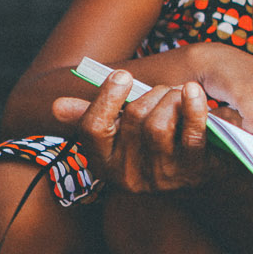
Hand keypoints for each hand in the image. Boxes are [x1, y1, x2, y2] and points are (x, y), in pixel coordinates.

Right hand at [53, 70, 221, 193]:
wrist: (196, 177)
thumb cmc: (152, 147)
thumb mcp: (121, 136)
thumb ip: (92, 118)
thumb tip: (57, 106)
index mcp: (104, 165)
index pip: (92, 129)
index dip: (106, 98)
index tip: (123, 75)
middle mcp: (128, 177)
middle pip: (133, 119)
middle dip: (151, 93)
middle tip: (165, 88)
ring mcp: (161, 178)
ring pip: (158, 125)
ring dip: (171, 99)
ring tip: (181, 93)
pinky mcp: (192, 174)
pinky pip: (191, 136)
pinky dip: (194, 108)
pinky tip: (193, 91)